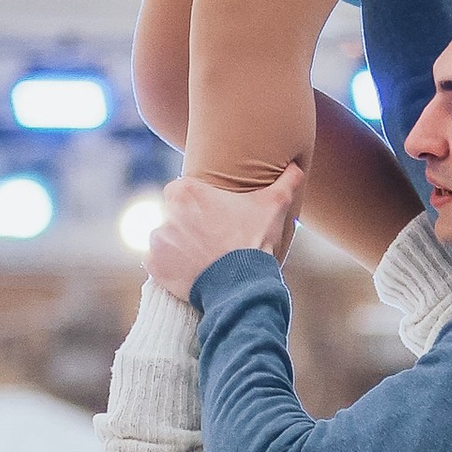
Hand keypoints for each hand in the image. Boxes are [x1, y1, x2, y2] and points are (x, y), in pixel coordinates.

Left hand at [146, 165, 302, 298]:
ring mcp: (157, 240)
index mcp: (186, 191)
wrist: (241, 285)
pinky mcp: (153, 265)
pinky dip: (168, 267)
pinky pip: (156, 263)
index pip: (182, 190)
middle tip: (208, 238)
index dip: (196, 202)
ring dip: (176, 245)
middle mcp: (165, 212)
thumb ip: (285, 182)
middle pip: (172, 214)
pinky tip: (189, 270)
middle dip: (186, 224)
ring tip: (200, 257)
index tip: (210, 215)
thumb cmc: (255, 241)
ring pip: (163, 237)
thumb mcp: (273, 206)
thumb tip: (297, 166)